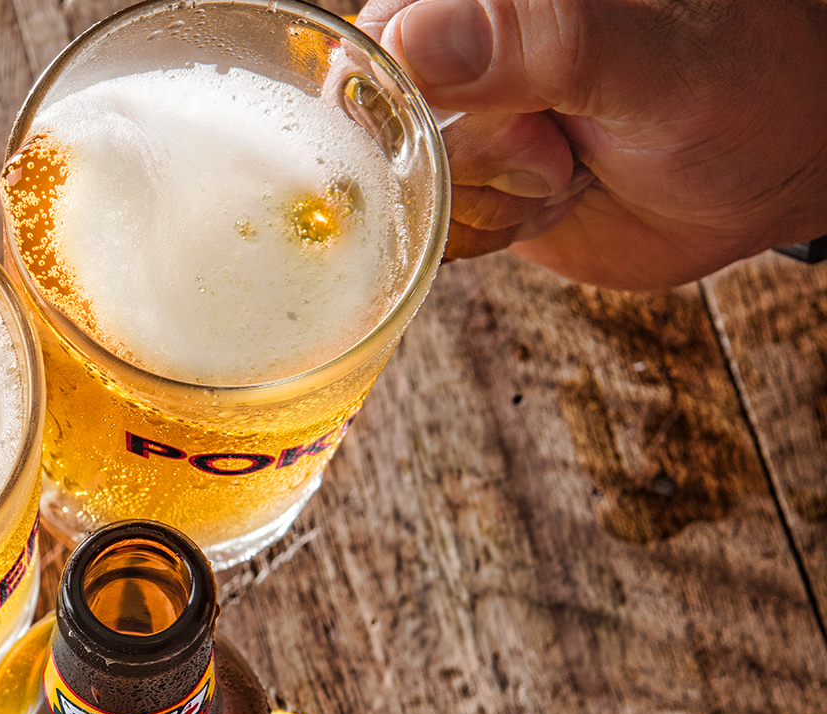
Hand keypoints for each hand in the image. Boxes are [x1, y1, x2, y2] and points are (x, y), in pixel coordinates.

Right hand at [358, 0, 826, 288]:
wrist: (770, 172)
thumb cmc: (742, 90)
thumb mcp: (653, 61)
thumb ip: (544, 40)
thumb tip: (416, 42)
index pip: (387, 42)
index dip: (434, 101)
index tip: (528, 119)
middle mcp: (462, 41)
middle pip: (383, 123)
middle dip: (472, 158)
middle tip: (559, 149)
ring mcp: (459, 115)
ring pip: (401, 183)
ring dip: (490, 201)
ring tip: (567, 171)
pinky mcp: (465, 178)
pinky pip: (425, 224)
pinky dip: (489, 232)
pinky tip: (547, 202)